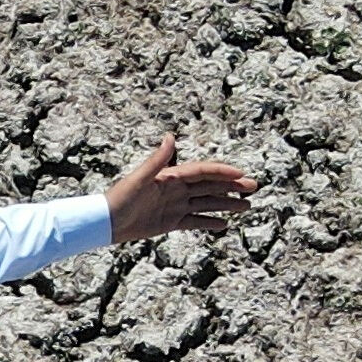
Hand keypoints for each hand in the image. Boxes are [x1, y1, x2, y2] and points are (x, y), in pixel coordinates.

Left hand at [104, 134, 257, 245]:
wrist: (108, 222)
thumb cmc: (121, 197)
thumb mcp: (139, 178)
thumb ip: (157, 159)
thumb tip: (170, 137)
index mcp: (171, 176)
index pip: (202, 172)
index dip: (222, 172)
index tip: (240, 174)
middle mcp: (177, 190)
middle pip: (210, 186)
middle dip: (232, 186)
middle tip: (253, 187)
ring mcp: (176, 206)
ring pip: (207, 204)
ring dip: (226, 204)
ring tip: (247, 206)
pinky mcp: (171, 222)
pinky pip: (195, 221)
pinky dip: (209, 222)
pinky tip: (224, 224)